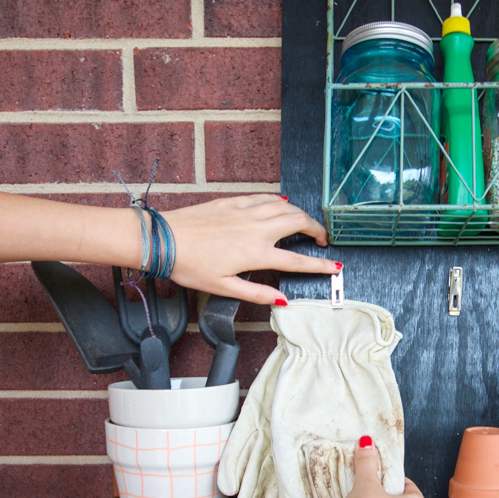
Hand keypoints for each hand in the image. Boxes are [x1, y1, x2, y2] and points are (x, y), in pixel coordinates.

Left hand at [165, 195, 340, 303]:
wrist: (164, 240)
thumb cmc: (190, 265)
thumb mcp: (224, 287)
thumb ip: (257, 292)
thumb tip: (282, 300)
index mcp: (256, 253)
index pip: (297, 260)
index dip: (320, 264)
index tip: (335, 266)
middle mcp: (256, 229)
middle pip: (298, 223)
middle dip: (316, 229)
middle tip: (321, 240)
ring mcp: (245, 212)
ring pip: (284, 206)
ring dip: (300, 213)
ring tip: (305, 223)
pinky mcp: (233, 203)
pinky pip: (264, 197)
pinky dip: (278, 200)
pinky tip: (281, 203)